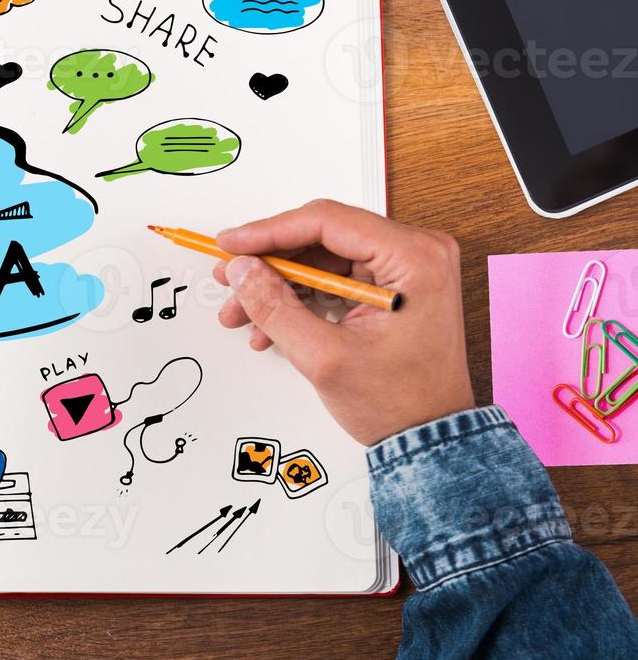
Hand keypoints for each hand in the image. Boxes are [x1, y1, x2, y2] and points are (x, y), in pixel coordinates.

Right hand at [212, 200, 474, 445]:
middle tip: (231, 280)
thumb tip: (242, 271)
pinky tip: (272, 323)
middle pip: (321, 238)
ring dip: (279, 285)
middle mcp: (416, 253)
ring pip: (321, 259)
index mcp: (414, 259)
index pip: (327, 222)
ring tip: (244, 312)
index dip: (269, 231)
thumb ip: (276, 307)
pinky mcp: (392, 286)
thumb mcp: (324, 356)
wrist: (428, 436)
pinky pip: (334, 277)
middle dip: (270, 264)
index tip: (231, 244)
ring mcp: (405, 269)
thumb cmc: (402, 403)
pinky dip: (300, 298)